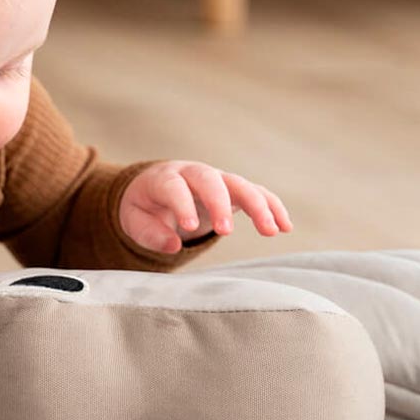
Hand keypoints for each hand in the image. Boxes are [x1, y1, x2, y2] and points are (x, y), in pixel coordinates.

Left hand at [119, 160, 291, 253]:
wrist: (155, 189)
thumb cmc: (144, 206)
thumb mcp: (134, 220)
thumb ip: (150, 233)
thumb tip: (173, 245)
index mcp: (163, 178)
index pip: (173, 187)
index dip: (181, 204)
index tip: (189, 227)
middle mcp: (192, 173)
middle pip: (210, 180)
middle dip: (219, 203)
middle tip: (226, 232)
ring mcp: (215, 179)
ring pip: (239, 184)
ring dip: (257, 205)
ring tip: (270, 231)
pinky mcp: (232, 189)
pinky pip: (256, 192)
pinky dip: (272, 206)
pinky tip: (285, 227)